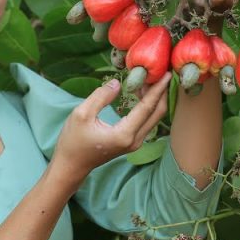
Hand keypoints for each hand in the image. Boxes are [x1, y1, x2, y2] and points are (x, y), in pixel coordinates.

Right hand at [51, 73, 171, 184]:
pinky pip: (146, 121)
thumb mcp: (81, 114)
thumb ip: (100, 97)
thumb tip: (117, 83)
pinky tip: (140, 92)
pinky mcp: (132, 142)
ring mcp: (135, 143)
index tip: (167, 74)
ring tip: (148, 79)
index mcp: (124, 134)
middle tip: (160, 73)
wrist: (71, 166)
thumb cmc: (73, 141)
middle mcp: (135, 140)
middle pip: (157, 113)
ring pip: (153, 117)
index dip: (158, 89)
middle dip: (161, 92)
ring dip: (154, 98)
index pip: (147, 108)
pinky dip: (147, 106)